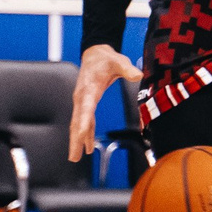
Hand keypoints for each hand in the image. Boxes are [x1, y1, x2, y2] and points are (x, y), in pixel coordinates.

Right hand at [69, 42, 142, 161]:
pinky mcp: (86, 103)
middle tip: (73, 157)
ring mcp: (82, 101)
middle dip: (75, 139)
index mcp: (89, 88)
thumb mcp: (119, 61)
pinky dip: (85, 134)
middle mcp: (82, 97)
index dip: (83, 122)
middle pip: (77, 121)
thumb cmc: (106, 58)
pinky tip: (87, 147)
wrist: (95, 53)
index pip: (86, 107)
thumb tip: (138, 75)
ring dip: (77, 140)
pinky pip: (84, 121)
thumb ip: (128, 69)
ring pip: (78, 124)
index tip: (80, 134)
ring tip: (75, 157)